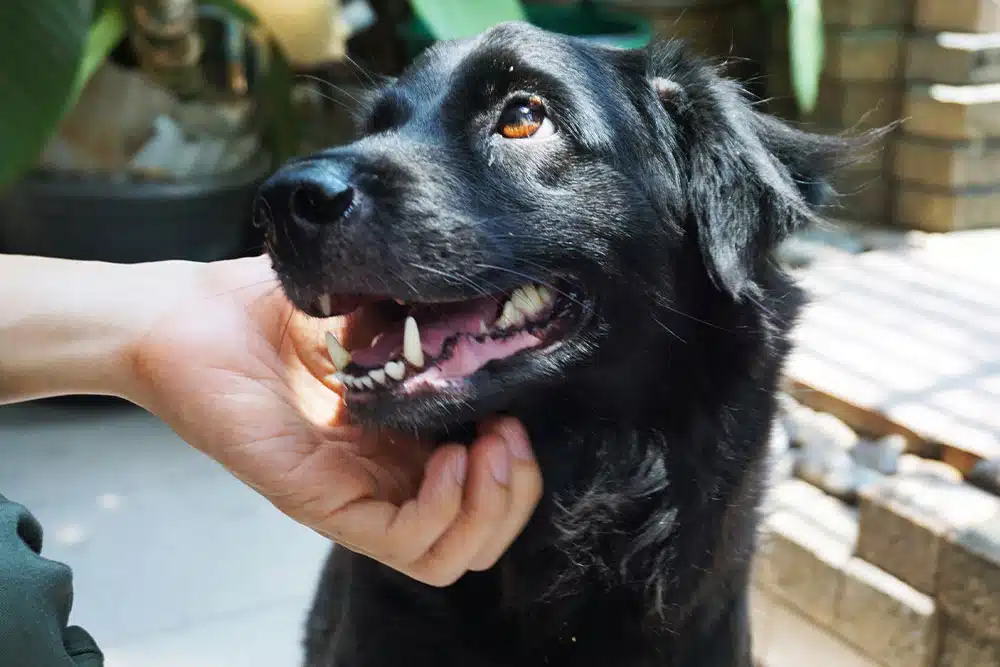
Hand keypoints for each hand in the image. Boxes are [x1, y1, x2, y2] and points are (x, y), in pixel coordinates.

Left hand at [123, 255, 542, 585]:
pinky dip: (445, 511)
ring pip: (449, 554)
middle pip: (476, 535)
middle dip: (516, 493)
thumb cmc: (275, 308)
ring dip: (490, 508)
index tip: (522, 410)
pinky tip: (454, 459)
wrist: (190, 314)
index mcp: (407, 440)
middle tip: (511, 435)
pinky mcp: (320, 502)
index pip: (485, 489)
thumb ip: (434, 320)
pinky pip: (402, 544)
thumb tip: (502, 312)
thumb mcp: (377, 307)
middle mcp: (388, 478)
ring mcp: (355, 496)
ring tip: (490, 448)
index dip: (519, 466)